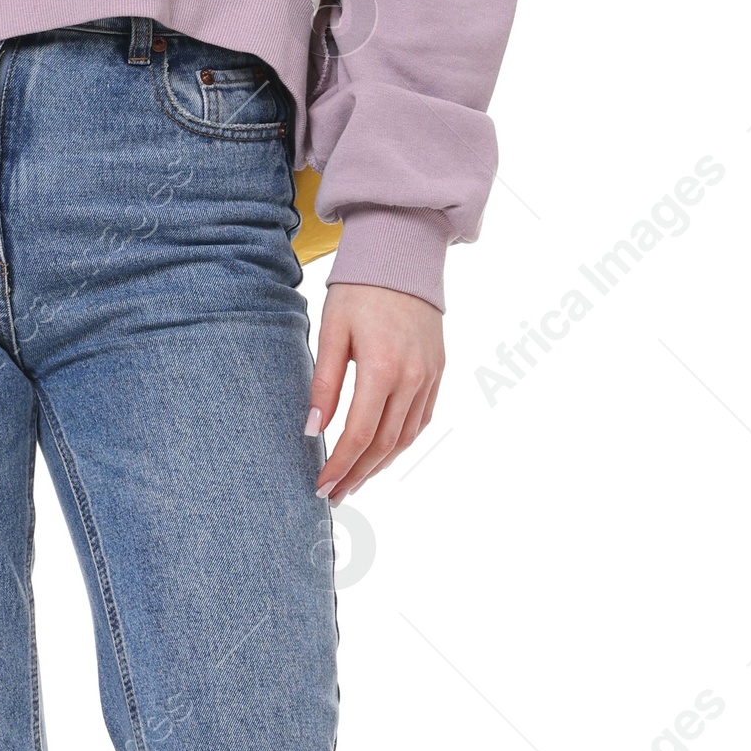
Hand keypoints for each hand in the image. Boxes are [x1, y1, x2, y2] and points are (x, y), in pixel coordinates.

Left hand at [307, 283, 443, 502]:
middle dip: (357, 474)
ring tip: (355, 481)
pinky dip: (401, 442)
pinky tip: (383, 453)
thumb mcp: (332, 331)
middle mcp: (412, 377)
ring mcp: (430, 376)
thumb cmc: (360, 290)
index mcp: (383, 368)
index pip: (360, 434)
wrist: (403, 256)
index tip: (321, 486)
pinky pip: (421, 418)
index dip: (340, 466)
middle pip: (384, 444)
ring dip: (380, 464)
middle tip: (334, 495)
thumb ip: (324, 383)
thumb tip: (313, 429)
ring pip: (406, 436)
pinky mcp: (437, 371)